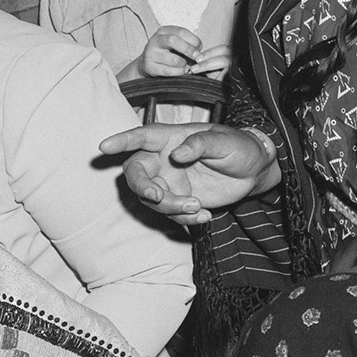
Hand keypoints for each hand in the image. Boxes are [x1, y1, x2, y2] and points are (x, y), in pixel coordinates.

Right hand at [100, 123, 275, 225]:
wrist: (253, 171)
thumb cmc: (238, 146)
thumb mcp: (224, 141)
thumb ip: (200, 143)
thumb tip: (177, 154)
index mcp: (171, 138)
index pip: (142, 137)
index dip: (122, 141)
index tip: (104, 147)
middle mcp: (164, 159)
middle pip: (136, 172)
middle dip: (141, 186)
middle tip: (159, 197)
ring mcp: (169, 181)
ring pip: (152, 198)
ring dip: (169, 207)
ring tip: (197, 207)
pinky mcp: (178, 199)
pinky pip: (170, 214)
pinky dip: (184, 219)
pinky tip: (205, 216)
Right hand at [138, 28, 230, 78]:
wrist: (147, 64)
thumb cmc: (167, 53)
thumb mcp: (175, 44)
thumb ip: (187, 44)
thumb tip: (200, 52)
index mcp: (164, 31)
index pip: (181, 31)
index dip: (194, 40)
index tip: (200, 48)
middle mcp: (155, 40)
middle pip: (174, 40)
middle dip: (189, 50)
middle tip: (196, 57)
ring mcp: (151, 53)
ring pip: (173, 59)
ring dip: (184, 64)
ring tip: (187, 66)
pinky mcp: (150, 67)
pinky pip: (169, 71)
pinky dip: (179, 72)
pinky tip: (181, 71)